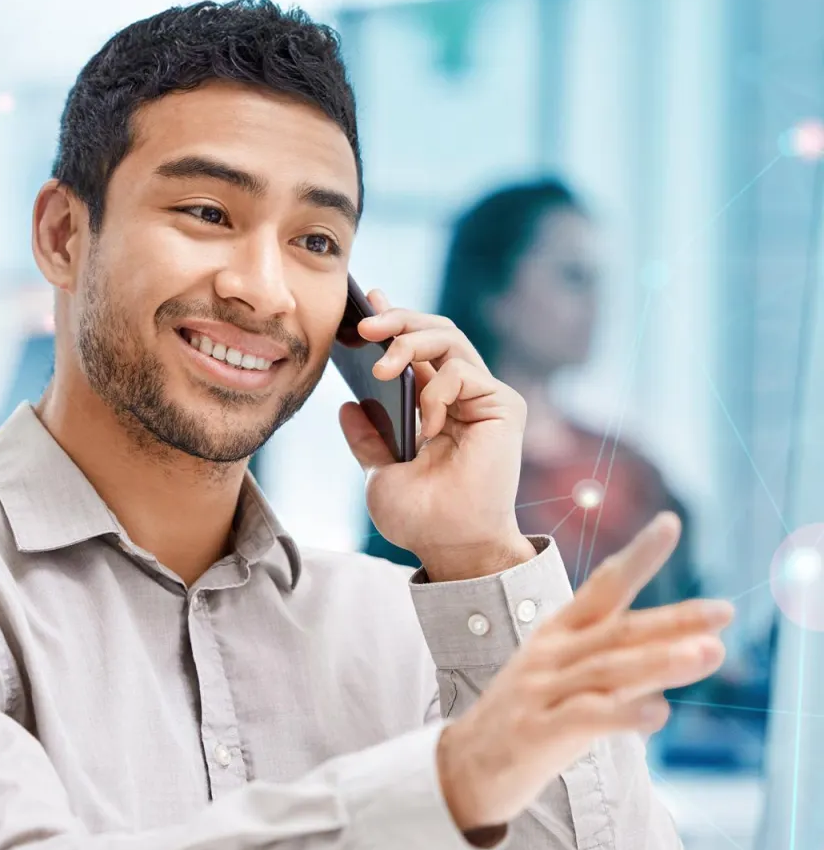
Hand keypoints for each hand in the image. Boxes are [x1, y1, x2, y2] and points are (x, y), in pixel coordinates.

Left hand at [338, 290, 529, 580]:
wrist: (450, 547)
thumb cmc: (420, 517)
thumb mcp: (379, 472)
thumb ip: (368, 437)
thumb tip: (347, 404)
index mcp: (434, 405)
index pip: (416, 348)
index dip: (393, 319)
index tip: (364, 301)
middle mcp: (461, 395)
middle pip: (434, 331)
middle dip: (397, 318)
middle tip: (362, 325)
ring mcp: (483, 397)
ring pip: (449, 338)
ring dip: (409, 341)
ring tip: (380, 365)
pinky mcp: (502, 406)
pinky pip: (462, 372)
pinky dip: (435, 391)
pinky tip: (426, 425)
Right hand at [436, 513, 732, 833]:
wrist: (465, 767)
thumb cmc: (528, 720)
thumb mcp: (574, 682)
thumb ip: (627, 665)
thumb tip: (688, 653)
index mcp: (556, 635)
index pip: (602, 588)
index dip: (637, 556)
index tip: (670, 523)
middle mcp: (549, 655)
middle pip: (617, 630)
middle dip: (672, 620)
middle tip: (724, 611)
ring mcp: (541, 691)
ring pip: (607, 669)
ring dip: (660, 661)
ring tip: (708, 653)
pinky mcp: (537, 731)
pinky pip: (586, 717)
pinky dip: (625, 712)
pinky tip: (660, 712)